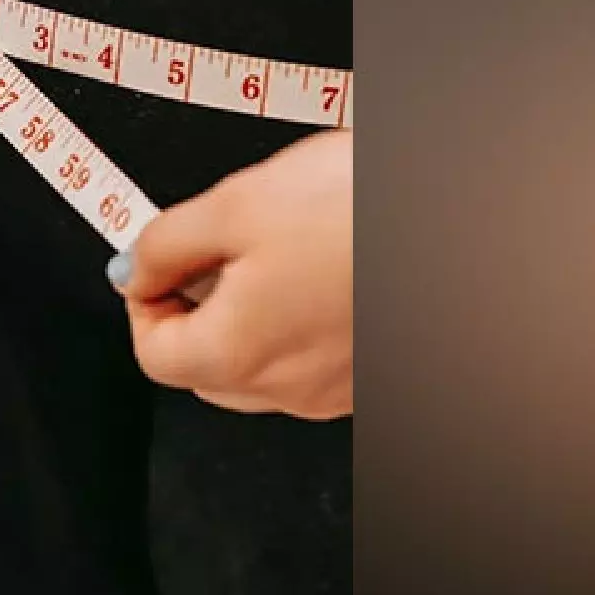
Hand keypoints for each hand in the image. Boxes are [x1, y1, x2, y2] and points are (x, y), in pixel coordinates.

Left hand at [109, 130, 352, 419]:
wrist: (461, 216)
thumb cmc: (356, 209)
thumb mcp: (234, 205)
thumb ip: (166, 244)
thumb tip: (133, 268)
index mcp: (235, 354)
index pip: (152, 354)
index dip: (142, 302)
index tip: (154, 263)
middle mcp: (287, 388)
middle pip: (203, 369)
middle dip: (192, 311)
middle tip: (209, 250)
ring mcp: (335, 389)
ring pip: (259, 367)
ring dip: (245, 319)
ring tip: (271, 250)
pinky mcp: (369, 374)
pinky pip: (311, 360)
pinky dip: (297, 324)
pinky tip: (318, 269)